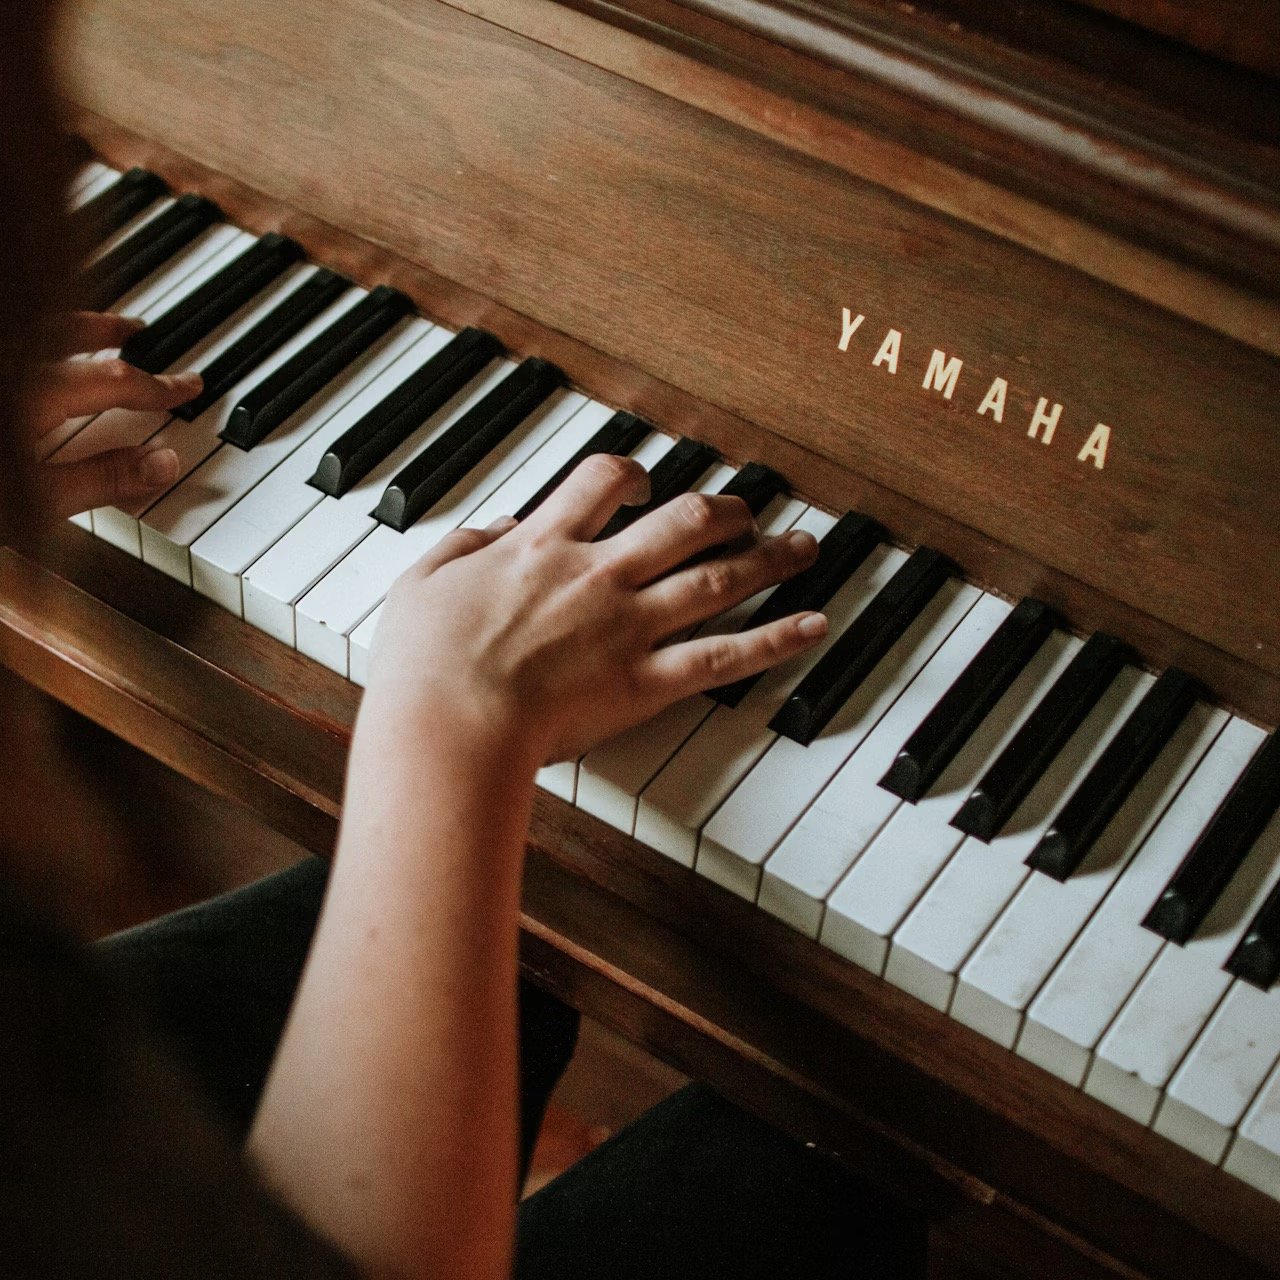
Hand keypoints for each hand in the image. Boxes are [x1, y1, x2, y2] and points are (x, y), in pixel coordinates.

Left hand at [30, 311, 203, 517]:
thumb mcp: (39, 500)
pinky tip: (43, 364)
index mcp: (31, 396)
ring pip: (35, 335)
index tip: (187, 387)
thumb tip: (163, 463)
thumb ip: (100, 480)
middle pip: (64, 334)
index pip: (111, 380)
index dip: (156, 385)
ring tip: (90, 332)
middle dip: (107, 330)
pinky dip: (41, 350)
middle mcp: (11, 370)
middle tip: (137, 331)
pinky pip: (18, 350)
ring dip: (69, 330)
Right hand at [368, 453, 826, 765]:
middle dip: (722, 510)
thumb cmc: (425, 663)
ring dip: (767, 558)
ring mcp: (629, 626)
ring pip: (716, 577)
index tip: (642, 483)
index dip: (630, 473)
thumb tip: (499, 528)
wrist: (449, 724)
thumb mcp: (424, 582)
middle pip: (682, 521)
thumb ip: (467, 546)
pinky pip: (724, 655)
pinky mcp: (646, 681)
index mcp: (544, 546)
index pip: (601, 482)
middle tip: (745, 509)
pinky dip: (775, 639)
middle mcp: (598, 574)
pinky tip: (812, 625)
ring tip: (803, 547)